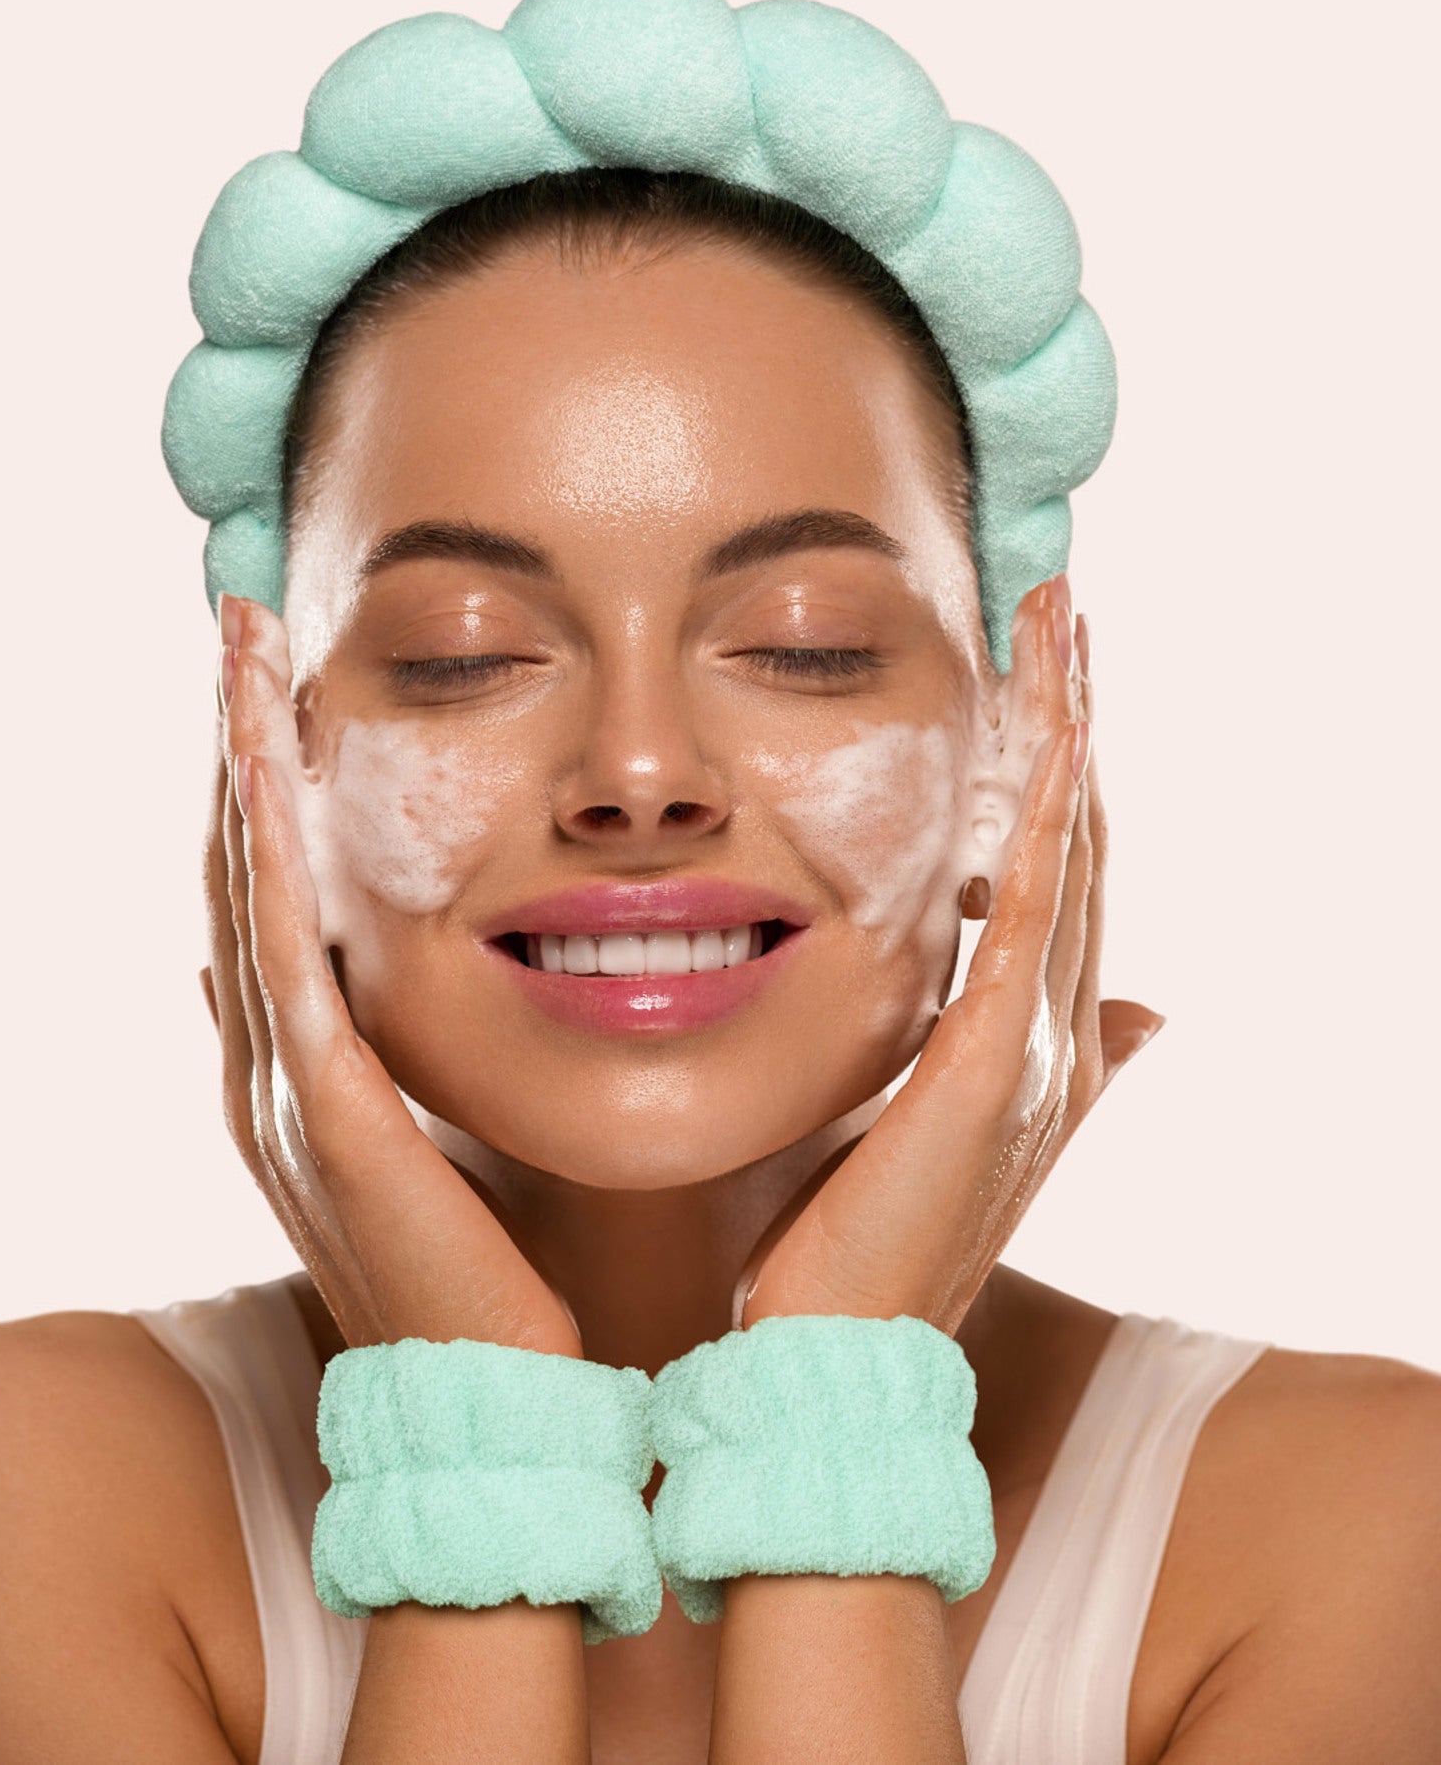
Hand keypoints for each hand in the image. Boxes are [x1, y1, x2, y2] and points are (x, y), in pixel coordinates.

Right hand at [201, 596, 582, 1358]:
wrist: (493, 1398)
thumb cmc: (488, 1267)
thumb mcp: (436, 1136)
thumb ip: (399, 1061)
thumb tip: (370, 991)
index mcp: (301, 1068)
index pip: (265, 894)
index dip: (257, 785)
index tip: (272, 683)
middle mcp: (268, 1065)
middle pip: (234, 868)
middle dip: (233, 744)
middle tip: (239, 626)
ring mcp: (283, 1087)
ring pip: (242, 889)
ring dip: (236, 764)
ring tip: (239, 651)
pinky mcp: (327, 1112)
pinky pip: (283, 958)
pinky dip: (266, 857)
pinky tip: (263, 769)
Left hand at [734, 578, 1163, 1335]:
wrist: (834, 1349)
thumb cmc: (857, 1238)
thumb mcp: (931, 1128)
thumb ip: (1007, 1057)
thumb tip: (1127, 1014)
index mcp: (1033, 1039)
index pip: (1060, 872)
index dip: (1064, 768)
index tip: (1047, 673)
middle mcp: (1057, 1033)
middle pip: (1083, 842)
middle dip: (1077, 722)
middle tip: (1068, 612)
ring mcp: (1036, 1049)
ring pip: (1071, 855)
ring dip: (1072, 736)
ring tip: (1066, 628)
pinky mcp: (990, 1065)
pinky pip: (1030, 917)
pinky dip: (1048, 823)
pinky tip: (1051, 741)